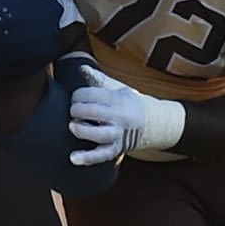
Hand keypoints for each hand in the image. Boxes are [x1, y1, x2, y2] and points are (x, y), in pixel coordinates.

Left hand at [68, 66, 185, 164]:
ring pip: (97, 134)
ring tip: (73, 125)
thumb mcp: (117, 90)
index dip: (78, 95)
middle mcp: (119, 117)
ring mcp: (117, 134)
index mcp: (118, 99)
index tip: (75, 98)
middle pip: (93, 112)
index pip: (92, 94)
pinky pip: (100, 155)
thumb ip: (99, 80)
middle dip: (77, 110)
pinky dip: (86, 158)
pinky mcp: (116, 149)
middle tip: (73, 111)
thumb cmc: (127, 105)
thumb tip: (82, 68)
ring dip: (81, 130)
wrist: (151, 123)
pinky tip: (73, 158)